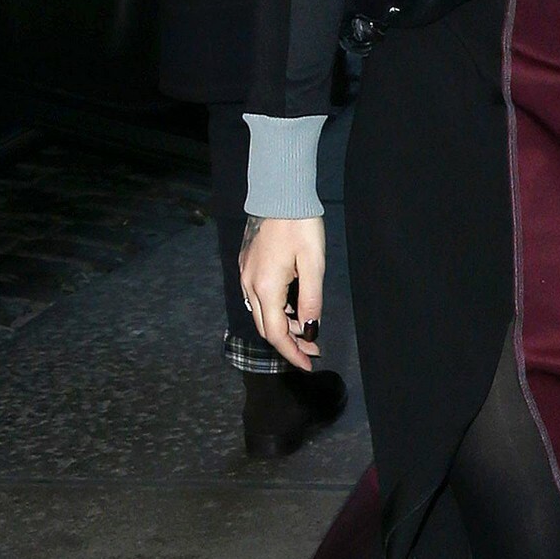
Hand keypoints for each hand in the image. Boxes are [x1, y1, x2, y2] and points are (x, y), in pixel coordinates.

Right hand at [239, 215, 325, 372]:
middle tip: (313, 348)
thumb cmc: (300, 225)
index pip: (276, 334)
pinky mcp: (246, 264)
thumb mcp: (314, 264)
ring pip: (260, 313)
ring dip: (282, 325)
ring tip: (306, 326)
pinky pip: (257, 297)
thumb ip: (311, 300)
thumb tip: (310, 329)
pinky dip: (274, 309)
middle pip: (266, 327)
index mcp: (266, 288)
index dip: (292, 353)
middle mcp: (249, 285)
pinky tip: (292, 304)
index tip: (308, 365)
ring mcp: (245, 274)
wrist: (279, 193)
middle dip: (289, 342)